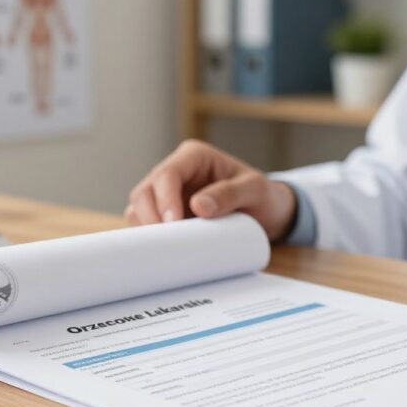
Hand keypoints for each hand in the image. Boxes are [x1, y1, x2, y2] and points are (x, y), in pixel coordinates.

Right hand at [126, 140, 297, 240]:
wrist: (267, 214)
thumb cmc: (263, 196)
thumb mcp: (255, 190)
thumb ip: (230, 194)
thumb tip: (198, 206)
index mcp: (193, 156)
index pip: (167, 174)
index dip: (164, 199)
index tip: (173, 223)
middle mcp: (175, 172)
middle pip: (145, 191)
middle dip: (149, 216)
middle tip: (166, 242)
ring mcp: (168, 194)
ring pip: (139, 208)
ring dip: (146, 228)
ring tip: (166, 248)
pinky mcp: (166, 215)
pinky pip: (146, 224)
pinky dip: (149, 237)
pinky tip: (163, 250)